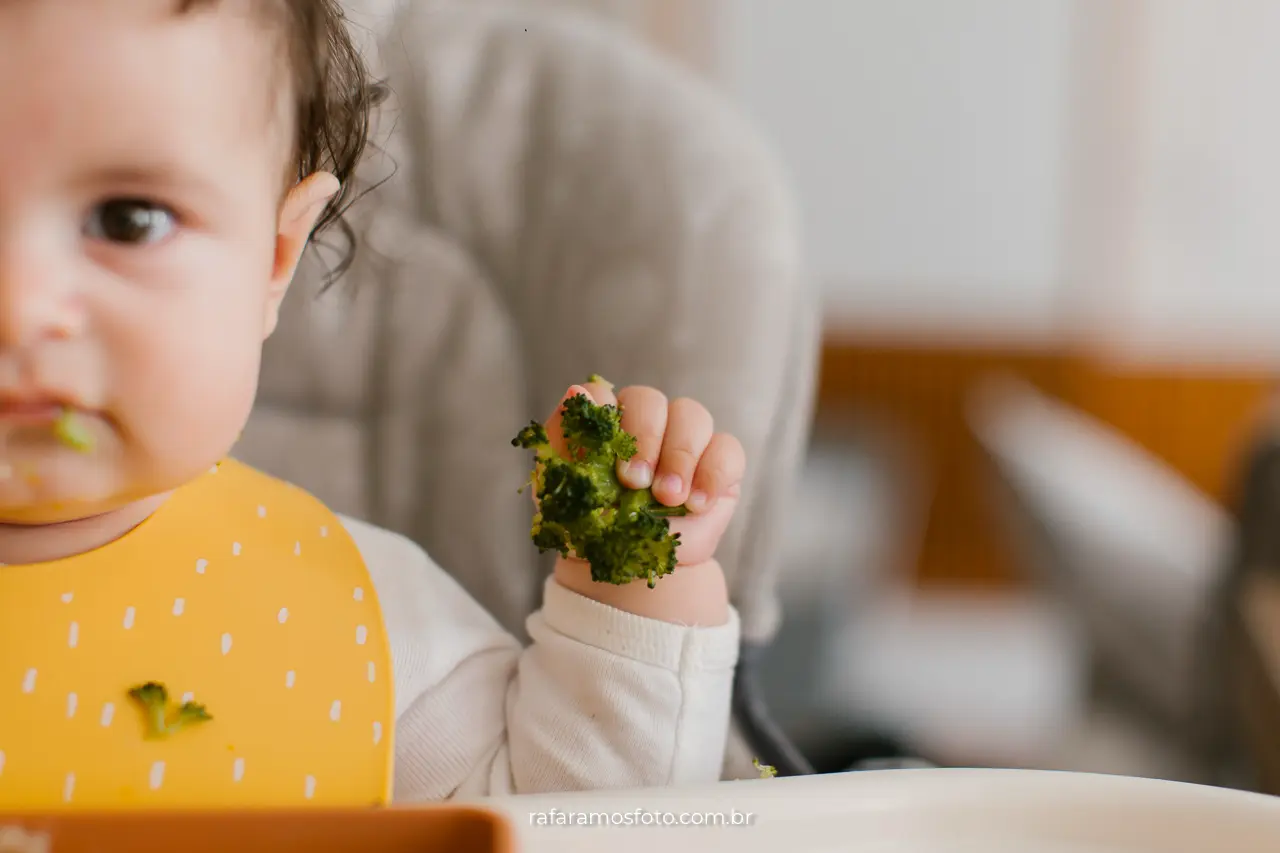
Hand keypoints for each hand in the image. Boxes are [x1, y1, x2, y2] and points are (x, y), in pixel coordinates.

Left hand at [544, 380, 744, 625]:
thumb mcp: (565, 492)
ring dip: (680, 456)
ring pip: (692, 416)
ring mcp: (685, 438)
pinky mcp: (718, 462)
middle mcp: (645, 421)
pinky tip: (697, 503)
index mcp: (602, 423)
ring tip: (669, 498)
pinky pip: (727, 450)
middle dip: (645, 440)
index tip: (604, 457)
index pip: (601, 394)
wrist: (632, 572)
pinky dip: (713, 474)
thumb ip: (564, 439)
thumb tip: (576, 390)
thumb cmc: (594, 529)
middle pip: (650, 400)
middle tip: (636, 484)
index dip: (602, 417)